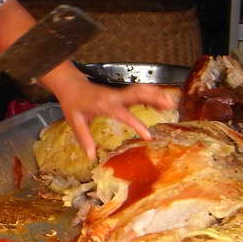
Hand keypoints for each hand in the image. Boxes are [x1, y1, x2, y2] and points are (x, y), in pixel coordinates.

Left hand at [54, 78, 177, 160]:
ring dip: (156, 94)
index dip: (137, 124)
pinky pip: (138, 92)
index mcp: (105, 104)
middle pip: (138, 95)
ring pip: (140, 91)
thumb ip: (84, 138)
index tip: (148, 135)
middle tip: (170, 105)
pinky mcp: (120, 93)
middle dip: (154, 99)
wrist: (71, 85)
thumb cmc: (73, 103)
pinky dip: (151, 94)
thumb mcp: (75, 121)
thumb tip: (91, 156)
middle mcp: (114, 97)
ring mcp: (118, 93)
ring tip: (171, 102)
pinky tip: (161, 100)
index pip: (124, 114)